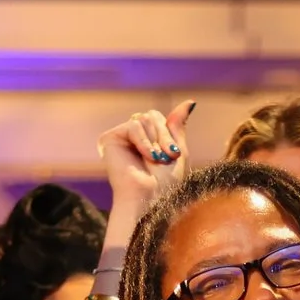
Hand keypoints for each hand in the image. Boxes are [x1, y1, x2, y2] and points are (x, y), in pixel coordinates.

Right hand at [99, 100, 195, 226]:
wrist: (151, 199)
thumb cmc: (166, 183)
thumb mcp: (178, 150)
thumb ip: (178, 125)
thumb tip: (190, 101)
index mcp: (146, 139)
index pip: (159, 118)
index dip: (169, 134)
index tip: (173, 155)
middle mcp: (131, 137)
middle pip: (152, 115)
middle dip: (164, 136)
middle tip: (167, 157)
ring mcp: (119, 138)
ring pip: (144, 118)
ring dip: (156, 140)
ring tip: (156, 160)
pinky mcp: (109, 139)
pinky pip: (133, 125)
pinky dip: (144, 142)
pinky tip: (146, 157)